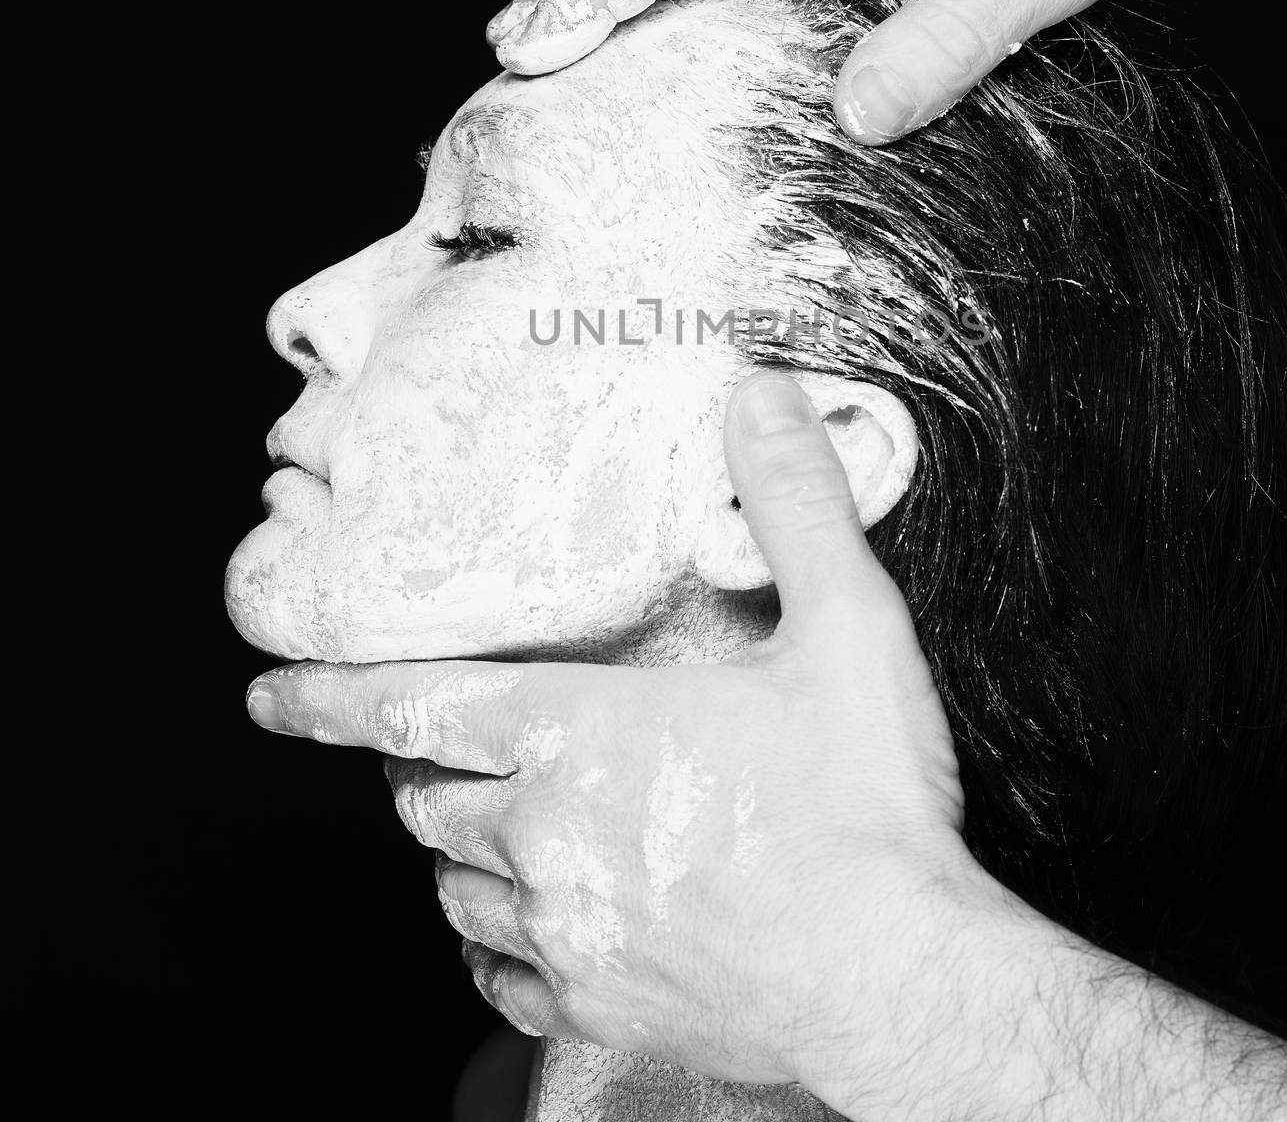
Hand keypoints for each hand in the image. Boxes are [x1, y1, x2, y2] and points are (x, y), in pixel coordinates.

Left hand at [246, 372, 989, 1100]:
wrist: (900, 980)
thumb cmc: (865, 809)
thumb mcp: (849, 627)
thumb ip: (795, 503)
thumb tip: (763, 395)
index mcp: (583, 734)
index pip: (414, 706)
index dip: (329, 696)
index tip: (271, 694)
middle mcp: (546, 834)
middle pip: (427, 795)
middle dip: (418, 765)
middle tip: (436, 746)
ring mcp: (563, 929)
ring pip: (451, 883)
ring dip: (455, 843)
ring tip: (487, 819)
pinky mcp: (597, 1006)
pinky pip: (496, 973)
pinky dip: (488, 938)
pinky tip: (520, 924)